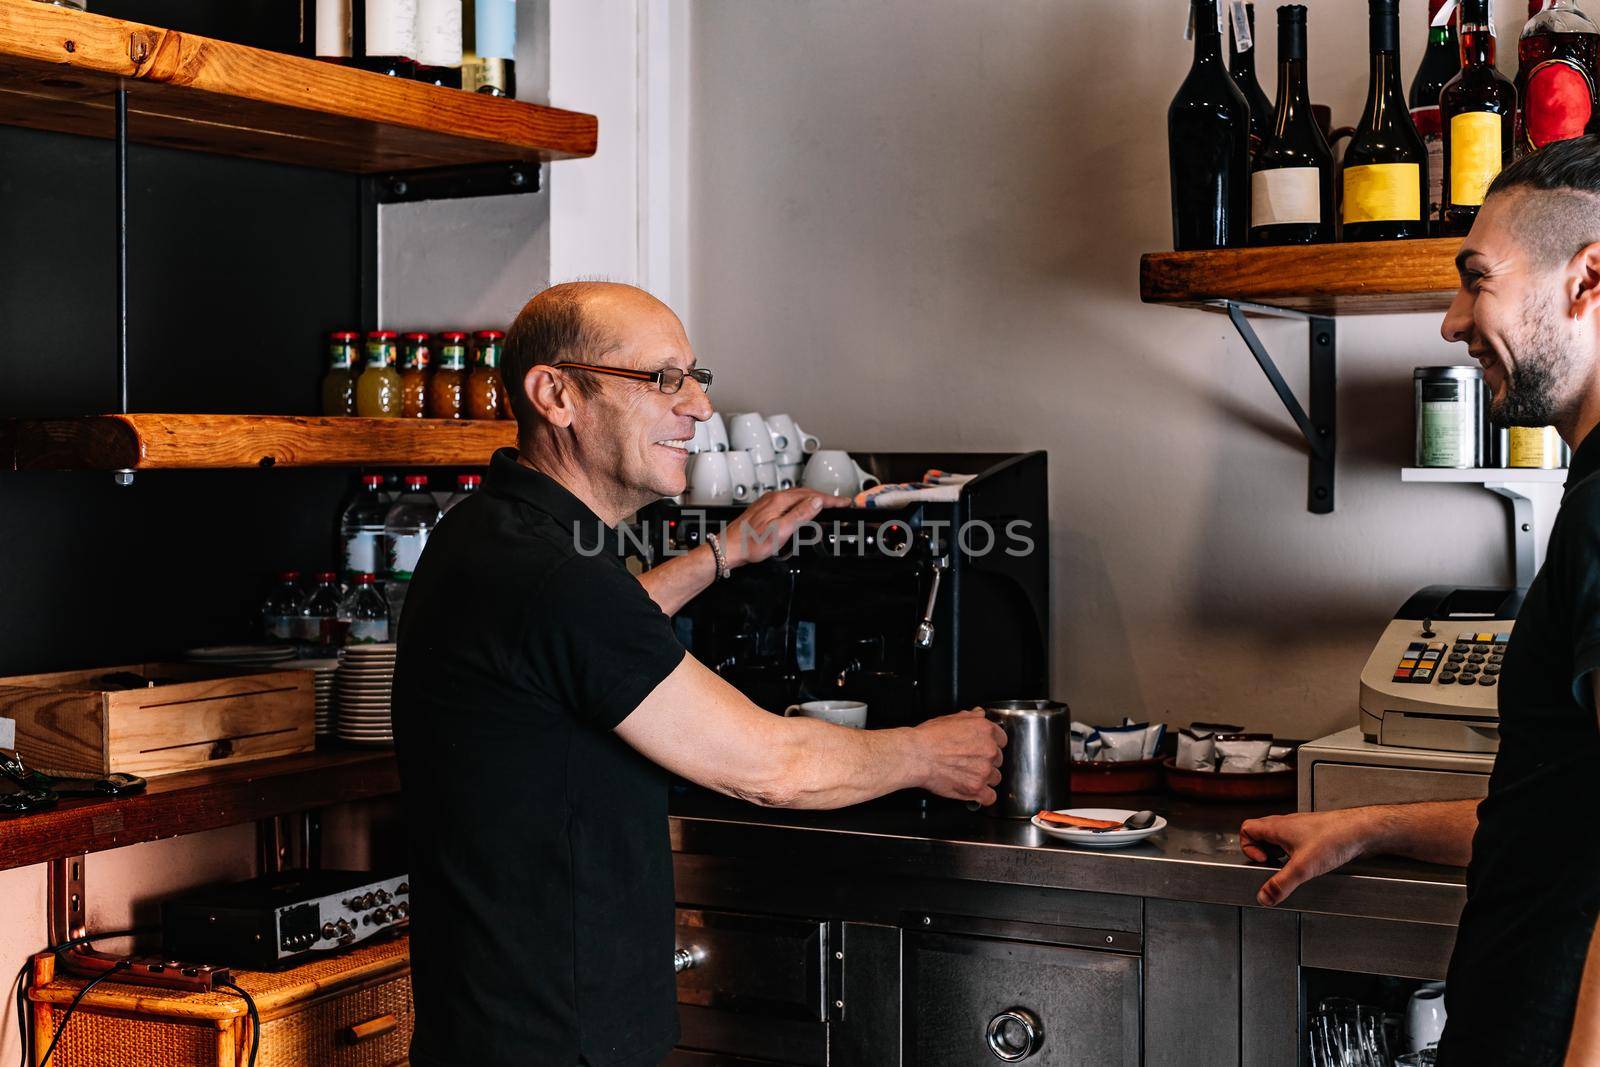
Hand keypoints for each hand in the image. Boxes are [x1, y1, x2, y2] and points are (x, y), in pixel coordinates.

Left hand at [722, 488, 848, 567]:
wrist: (729, 548)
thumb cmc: (750, 543)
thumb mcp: (780, 531)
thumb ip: (800, 515)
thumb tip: (816, 502)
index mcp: (780, 501)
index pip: (812, 496)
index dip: (831, 500)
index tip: (844, 502)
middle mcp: (774, 498)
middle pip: (806, 493)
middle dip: (824, 498)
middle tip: (839, 503)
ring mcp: (768, 502)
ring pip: (796, 496)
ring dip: (813, 499)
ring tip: (825, 505)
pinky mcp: (764, 509)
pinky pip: (788, 501)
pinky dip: (801, 503)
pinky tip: (801, 509)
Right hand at [911, 709, 1006, 805]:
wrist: (917, 756)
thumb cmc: (929, 738)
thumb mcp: (950, 718)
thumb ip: (970, 717)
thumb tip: (978, 714)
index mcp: (985, 731)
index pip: (1001, 740)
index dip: (992, 744)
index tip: (984, 749)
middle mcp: (989, 750)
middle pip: (998, 760)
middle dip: (986, 762)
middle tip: (970, 762)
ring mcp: (984, 770)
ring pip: (995, 778)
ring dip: (985, 778)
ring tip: (968, 776)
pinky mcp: (976, 788)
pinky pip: (990, 797)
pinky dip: (983, 796)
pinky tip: (975, 792)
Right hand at [1240, 809, 1377, 906]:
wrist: (1361, 830)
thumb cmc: (1335, 838)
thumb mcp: (1303, 868)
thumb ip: (1281, 884)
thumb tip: (1264, 897)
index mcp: (1277, 827)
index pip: (1246, 829)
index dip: (1248, 847)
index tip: (1262, 861)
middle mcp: (1286, 824)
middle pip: (1261, 835)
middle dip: (1263, 854)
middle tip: (1275, 867)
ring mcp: (1300, 828)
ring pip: (1279, 839)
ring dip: (1279, 855)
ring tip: (1291, 868)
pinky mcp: (1314, 834)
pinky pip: (1295, 842)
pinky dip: (1295, 854)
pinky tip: (1308, 865)